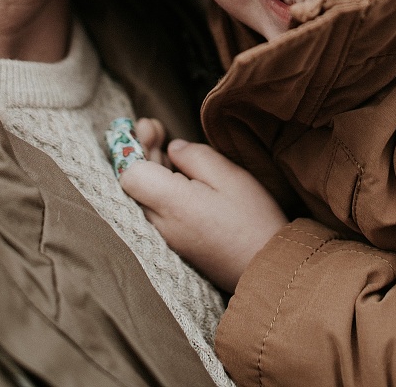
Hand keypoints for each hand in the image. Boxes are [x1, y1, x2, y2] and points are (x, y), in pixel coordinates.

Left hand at [120, 120, 287, 292]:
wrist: (266, 268)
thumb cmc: (252, 220)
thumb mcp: (229, 176)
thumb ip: (195, 156)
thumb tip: (172, 148)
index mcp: (172, 204)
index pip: (129, 174)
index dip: (134, 147)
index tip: (150, 127)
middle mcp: (160, 224)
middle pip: (133, 183)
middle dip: (140, 151)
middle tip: (153, 125)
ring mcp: (166, 237)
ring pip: (143, 196)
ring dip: (148, 167)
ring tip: (160, 141)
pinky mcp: (175, 244)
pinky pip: (155, 210)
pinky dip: (157, 186)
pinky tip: (171, 171)